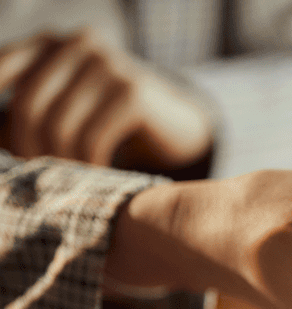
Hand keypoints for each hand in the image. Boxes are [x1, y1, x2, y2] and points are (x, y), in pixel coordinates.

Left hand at [0, 29, 212, 171]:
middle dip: (29, 152)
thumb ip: (26, 117)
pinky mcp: (132, 92)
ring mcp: (107, 64)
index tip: (1, 153)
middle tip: (39, 182)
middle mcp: (77, 44)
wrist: (176, 126)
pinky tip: (98, 178)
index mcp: (50, 43)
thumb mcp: (65, 111)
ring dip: (62, 165)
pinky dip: (90, 167)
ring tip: (72, 184)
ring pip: (59, 127)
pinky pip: (92, 139)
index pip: (0, 69)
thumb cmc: (110, 123)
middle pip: (29, 107)